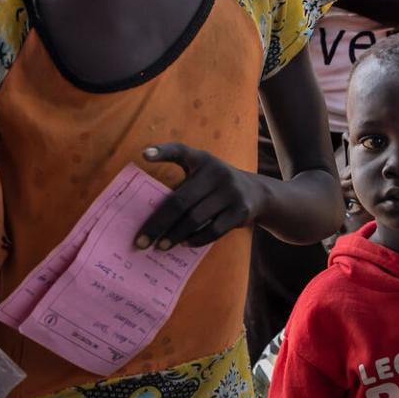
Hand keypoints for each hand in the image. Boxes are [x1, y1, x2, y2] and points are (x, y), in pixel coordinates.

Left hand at [136, 143, 266, 249]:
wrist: (257, 192)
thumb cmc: (216, 186)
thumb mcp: (203, 174)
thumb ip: (182, 184)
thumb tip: (151, 217)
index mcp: (201, 160)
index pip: (180, 151)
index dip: (162, 151)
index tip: (143, 155)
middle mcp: (216, 172)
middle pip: (180, 201)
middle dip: (158, 223)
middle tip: (141, 241)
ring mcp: (230, 192)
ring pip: (195, 219)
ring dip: (174, 235)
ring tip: (160, 246)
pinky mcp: (240, 211)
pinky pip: (213, 230)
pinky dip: (196, 239)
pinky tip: (184, 244)